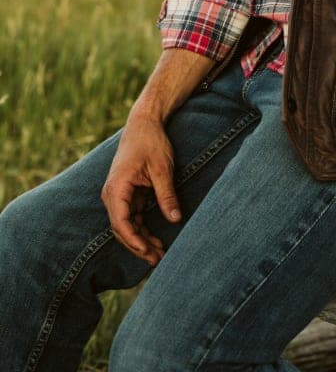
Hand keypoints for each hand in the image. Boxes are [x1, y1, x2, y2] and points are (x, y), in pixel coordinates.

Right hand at [101, 110, 181, 265]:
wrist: (144, 122)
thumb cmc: (151, 142)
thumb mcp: (163, 168)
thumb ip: (166, 194)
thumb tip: (175, 219)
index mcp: (116, 188)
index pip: (121, 223)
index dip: (134, 241)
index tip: (149, 253)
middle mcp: (112, 194)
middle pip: (122, 229)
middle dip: (139, 246)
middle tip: (158, 260)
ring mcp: (118, 194)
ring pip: (127, 225)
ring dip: (141, 240)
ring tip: (159, 254)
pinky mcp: (126, 193)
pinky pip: (132, 217)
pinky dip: (142, 228)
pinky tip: (155, 239)